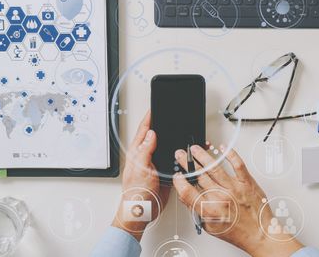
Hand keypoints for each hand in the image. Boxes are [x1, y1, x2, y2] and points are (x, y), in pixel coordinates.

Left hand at [112, 112, 169, 240]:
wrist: (142, 211)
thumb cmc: (136, 193)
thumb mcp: (141, 168)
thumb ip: (145, 150)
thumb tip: (151, 134)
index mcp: (137, 152)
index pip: (144, 130)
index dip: (149, 118)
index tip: (155, 107)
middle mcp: (146, 156)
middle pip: (155, 136)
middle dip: (161, 125)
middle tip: (168, 114)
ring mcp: (155, 164)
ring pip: (165, 147)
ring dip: (171, 140)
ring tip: (177, 129)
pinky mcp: (164, 172)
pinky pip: (172, 159)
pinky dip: (177, 154)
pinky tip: (182, 151)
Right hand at [173, 145, 303, 256]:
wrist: (260, 234)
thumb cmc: (237, 232)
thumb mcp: (210, 227)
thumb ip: (197, 211)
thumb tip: (187, 197)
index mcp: (210, 211)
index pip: (188, 192)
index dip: (179, 182)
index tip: (176, 175)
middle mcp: (221, 198)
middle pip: (199, 176)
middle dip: (187, 163)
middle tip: (181, 155)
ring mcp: (234, 188)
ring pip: (215, 167)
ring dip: (203, 155)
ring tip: (196, 149)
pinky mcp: (247, 182)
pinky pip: (238, 164)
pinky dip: (230, 154)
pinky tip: (222, 148)